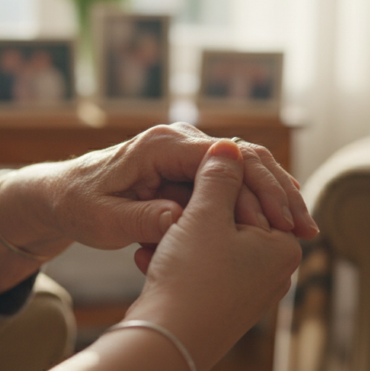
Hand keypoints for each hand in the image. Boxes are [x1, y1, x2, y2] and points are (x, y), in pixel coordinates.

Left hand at [4, 123, 316, 252]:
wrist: (63, 193)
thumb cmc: (80, 206)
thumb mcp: (103, 221)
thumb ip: (140, 220)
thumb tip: (179, 222)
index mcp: (161, 146)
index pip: (223, 158)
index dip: (255, 188)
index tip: (276, 222)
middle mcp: (180, 141)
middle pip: (245, 157)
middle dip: (279, 190)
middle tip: (305, 227)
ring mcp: (188, 153)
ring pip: (247, 166)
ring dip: (277, 195)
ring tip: (304, 229)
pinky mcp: (191, 169)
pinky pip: (234, 179)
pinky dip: (260, 199)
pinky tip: (283, 224)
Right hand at [124, 139, 301, 370]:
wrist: (166, 343)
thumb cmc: (191, 276)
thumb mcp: (206, 214)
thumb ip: (220, 175)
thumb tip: (231, 146)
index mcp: (285, 249)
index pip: (256, 195)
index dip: (216, 184)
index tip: (185, 182)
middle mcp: (276, 274)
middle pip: (230, 220)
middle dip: (191, 214)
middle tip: (165, 212)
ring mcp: (250, 294)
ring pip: (208, 245)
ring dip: (177, 237)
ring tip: (154, 242)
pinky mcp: (223, 308)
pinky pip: (200, 270)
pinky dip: (175, 261)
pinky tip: (150, 263)